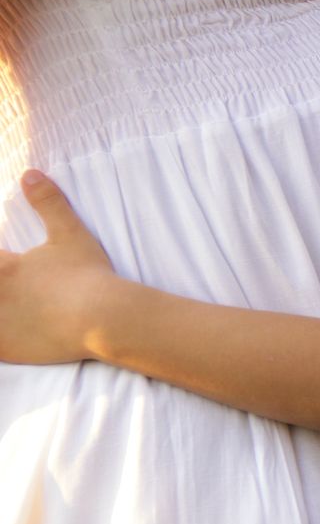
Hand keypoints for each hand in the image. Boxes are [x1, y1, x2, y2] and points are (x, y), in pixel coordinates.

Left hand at [0, 170, 115, 363]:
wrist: (104, 317)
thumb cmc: (87, 274)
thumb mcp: (69, 233)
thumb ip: (47, 202)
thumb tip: (29, 173)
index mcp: (3, 267)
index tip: (0, 267)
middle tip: (7, 286)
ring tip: (5, 308)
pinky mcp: (5, 350)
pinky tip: (6, 333)